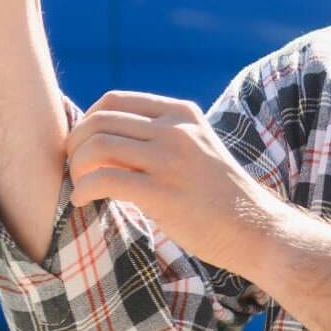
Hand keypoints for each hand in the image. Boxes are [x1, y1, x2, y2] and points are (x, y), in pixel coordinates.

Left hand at [64, 91, 284, 277]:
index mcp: (182, 114)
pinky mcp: (162, 193)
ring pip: (96, 146)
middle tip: (76, 169)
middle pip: (99, 121)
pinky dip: (82, 190)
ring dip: (77, 167)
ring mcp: (170, 160)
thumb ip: (159, 138)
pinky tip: (83, 202)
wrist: (255, 229)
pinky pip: (103, 180)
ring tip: (81, 186)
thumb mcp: (195, 149)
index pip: (114, 101)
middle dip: (75, 145)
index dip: (88, 122)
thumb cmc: (219, 196)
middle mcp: (175, 130)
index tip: (85, 147)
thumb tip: (102, 139)